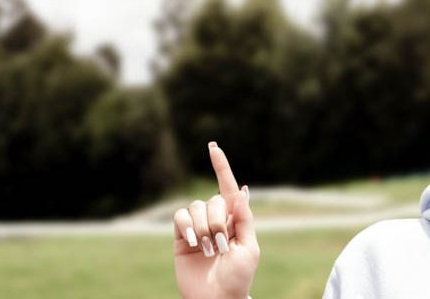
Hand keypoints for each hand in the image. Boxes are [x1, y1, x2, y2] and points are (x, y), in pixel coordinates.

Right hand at [173, 142, 258, 298]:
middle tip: (221, 246)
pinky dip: (188, 227)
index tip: (213, 146)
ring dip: (204, 228)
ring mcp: (197, 228)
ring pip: (195, 208)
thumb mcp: (249, 247)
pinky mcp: (181, 237)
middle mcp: (216, 220)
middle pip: (213, 200)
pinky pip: (180, 218)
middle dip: (218, 221)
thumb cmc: (238, 277)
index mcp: (235, 220)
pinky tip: (194, 243)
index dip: (221, 167)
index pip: (227, 188)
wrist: (216, 298)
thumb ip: (244, 218)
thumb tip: (242, 189)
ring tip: (208, 250)